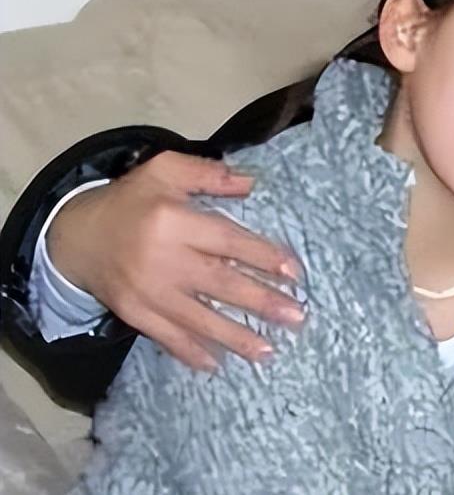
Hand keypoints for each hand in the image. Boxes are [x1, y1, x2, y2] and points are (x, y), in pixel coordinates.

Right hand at [48, 151, 303, 370]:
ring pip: (199, 318)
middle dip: (261, 302)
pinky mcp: (133, 314)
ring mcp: (147, 292)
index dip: (262, 257)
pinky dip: (191, 352)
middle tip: (296, 316)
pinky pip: (167, 337)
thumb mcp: (164, 170)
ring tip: (269, 351)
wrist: (74, 236)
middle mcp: (163, 260)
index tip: (294, 272)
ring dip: (236, 337)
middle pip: (220, 283)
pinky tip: (217, 365)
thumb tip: (251, 183)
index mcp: (173, 221)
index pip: (227, 241)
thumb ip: (208, 174)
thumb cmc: (130, 201)